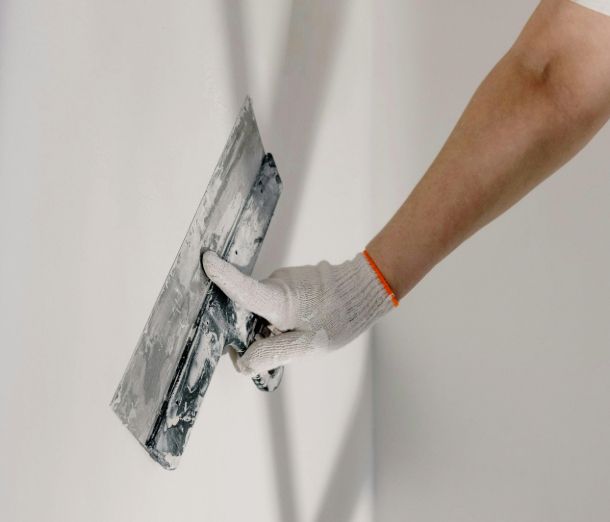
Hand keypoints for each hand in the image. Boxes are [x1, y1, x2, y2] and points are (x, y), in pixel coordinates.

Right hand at [201, 251, 395, 375]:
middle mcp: (275, 284)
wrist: (364, 291)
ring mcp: (283, 279)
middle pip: (246, 307)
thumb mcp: (306, 346)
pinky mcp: (291, 280)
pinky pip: (274, 299)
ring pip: (261, 306)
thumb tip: (242, 362)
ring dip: (268, 323)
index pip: (243, 288)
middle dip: (250, 329)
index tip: (205, 260)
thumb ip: (272, 354)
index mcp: (276, 299)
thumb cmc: (338, 319)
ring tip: (296, 332)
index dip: (222, 277)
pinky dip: (279, 314)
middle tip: (275, 344)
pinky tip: (299, 322)